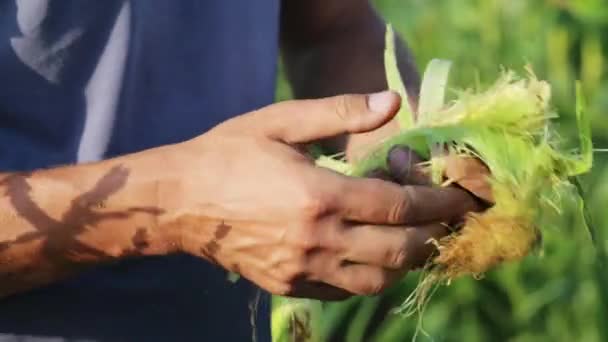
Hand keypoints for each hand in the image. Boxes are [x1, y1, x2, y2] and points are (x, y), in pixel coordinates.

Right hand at [159, 92, 478, 299]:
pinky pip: (345, 292)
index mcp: (319, 195)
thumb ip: (340, 113)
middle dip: (433, 233)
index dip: (438, 201)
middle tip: (445, 217)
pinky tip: (373, 255)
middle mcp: (316, 239)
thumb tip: (391, 101)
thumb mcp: (281, 122)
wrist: (178, 200)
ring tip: (414, 236)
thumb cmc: (228, 153)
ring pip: (377, 280)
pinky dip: (371, 277)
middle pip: (399, 248)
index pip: (399, 205)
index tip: (462, 197)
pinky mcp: (288, 285)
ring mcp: (302, 268)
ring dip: (406, 260)